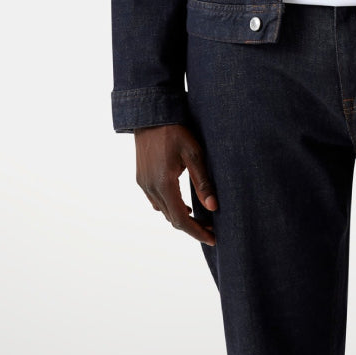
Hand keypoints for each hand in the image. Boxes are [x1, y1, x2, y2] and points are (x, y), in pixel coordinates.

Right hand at [135, 124, 217, 246]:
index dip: (197, 231)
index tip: (213, 238)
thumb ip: (203, 182)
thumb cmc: (175, 131)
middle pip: (172, 218)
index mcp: (164, 184)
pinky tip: (182, 204)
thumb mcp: (194, 153)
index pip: (181, 219)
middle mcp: (150, 188)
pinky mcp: (141, 179)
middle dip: (192, 227)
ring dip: (180, 218)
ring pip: (163, 211)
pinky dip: (170, 207)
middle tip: (211, 229)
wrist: (150, 115)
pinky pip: (156, 201)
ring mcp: (144, 184)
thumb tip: (213, 207)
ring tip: (201, 218)